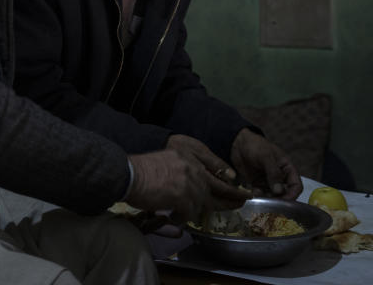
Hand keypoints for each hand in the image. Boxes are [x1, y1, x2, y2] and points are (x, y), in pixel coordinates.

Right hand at [125, 140, 247, 222]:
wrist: (129, 174)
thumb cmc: (142, 170)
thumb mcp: (168, 160)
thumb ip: (183, 170)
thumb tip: (192, 186)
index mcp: (189, 155)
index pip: (215, 168)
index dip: (227, 179)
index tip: (237, 185)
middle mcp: (193, 167)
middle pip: (218, 185)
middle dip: (232, 195)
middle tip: (243, 201)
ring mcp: (189, 181)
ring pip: (202, 202)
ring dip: (193, 211)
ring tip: (185, 215)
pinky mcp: (183, 196)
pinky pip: (189, 213)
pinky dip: (181, 218)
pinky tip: (174, 218)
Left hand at [229, 128, 302, 199]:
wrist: (237, 144)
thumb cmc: (255, 146)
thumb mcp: (266, 156)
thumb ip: (273, 173)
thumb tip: (279, 191)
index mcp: (287, 168)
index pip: (296, 185)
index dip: (293, 195)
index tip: (285, 202)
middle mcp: (279, 177)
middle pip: (284, 194)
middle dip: (279, 200)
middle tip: (271, 204)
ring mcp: (268, 181)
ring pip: (272, 196)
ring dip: (268, 199)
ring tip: (261, 198)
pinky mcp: (257, 184)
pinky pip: (261, 194)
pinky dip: (258, 196)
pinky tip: (253, 192)